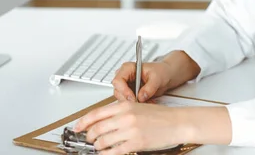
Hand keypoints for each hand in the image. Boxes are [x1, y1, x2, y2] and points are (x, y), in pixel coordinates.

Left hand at [73, 101, 188, 154]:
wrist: (176, 122)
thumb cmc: (160, 116)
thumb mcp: (138, 107)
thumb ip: (120, 112)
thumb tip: (103, 120)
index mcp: (125, 105)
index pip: (96, 113)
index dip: (83, 122)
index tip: (77, 127)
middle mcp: (125, 117)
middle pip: (96, 128)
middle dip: (89, 136)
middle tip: (89, 139)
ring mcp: (129, 131)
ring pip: (103, 141)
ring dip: (97, 146)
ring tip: (99, 147)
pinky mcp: (135, 143)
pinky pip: (114, 152)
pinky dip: (107, 154)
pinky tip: (107, 154)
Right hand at [113, 61, 171, 102]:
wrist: (166, 76)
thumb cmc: (161, 72)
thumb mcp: (157, 78)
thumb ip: (149, 87)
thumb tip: (141, 97)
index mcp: (128, 68)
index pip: (118, 81)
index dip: (124, 91)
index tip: (133, 98)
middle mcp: (125, 77)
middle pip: (118, 92)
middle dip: (129, 99)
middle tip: (141, 103)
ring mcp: (126, 86)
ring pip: (122, 99)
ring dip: (134, 103)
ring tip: (147, 101)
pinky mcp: (130, 94)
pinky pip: (129, 102)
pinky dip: (137, 105)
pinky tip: (147, 102)